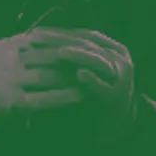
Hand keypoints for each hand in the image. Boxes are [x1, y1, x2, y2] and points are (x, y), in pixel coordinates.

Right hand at [0, 32, 83, 138]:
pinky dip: (63, 97)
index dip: (65, 40)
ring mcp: (9, 80)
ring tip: (92, 77)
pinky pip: (42, 99)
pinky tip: (79, 97)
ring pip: (47, 76)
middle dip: (73, 58)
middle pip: (48, 56)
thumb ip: (22, 43)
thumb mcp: (1, 52)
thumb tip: (48, 32)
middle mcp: (8, 60)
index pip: (42, 38)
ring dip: (72, 77)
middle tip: (95, 59)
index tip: (85, 42)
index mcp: (8, 45)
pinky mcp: (11, 103)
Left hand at [25, 27, 137, 144]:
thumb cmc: (90, 92)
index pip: (82, 35)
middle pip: (88, 45)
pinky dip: (93, 81)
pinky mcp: (119, 97)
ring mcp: (121, 77)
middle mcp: (119, 59)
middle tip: (39, 37)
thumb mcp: (82, 68)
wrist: (114, 124)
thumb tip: (35, 35)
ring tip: (61, 52)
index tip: (35, 31)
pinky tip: (81, 75)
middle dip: (62, 40)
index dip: (59, 32)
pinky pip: (105, 88)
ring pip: (99, 61)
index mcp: (111, 48)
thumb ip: (69, 52)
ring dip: (80, 55)